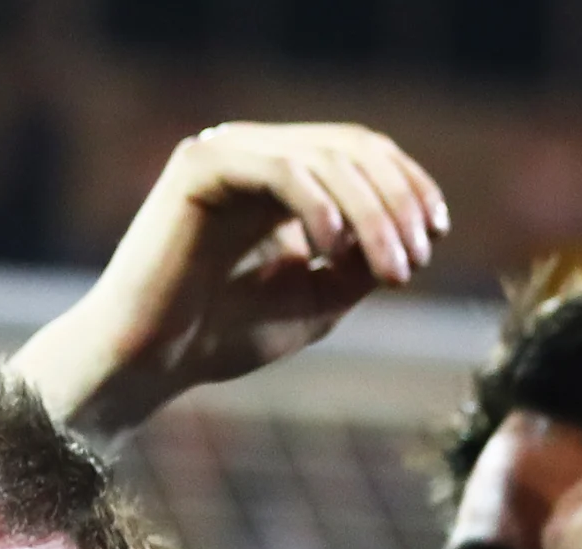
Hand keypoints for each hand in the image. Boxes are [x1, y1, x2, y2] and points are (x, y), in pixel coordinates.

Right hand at [14, 122, 446, 436]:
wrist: (145, 366)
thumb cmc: (219, 339)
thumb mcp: (317, 298)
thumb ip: (362, 261)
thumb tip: (413, 230)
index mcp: (276, 178)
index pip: (360, 153)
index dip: (408, 186)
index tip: (436, 235)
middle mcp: (250, 154)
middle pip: (352, 149)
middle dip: (398, 202)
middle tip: (416, 259)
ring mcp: (223, 154)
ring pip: (326, 156)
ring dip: (373, 212)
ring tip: (390, 266)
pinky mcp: (199, 167)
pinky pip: (283, 168)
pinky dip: (321, 206)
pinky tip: (333, 248)